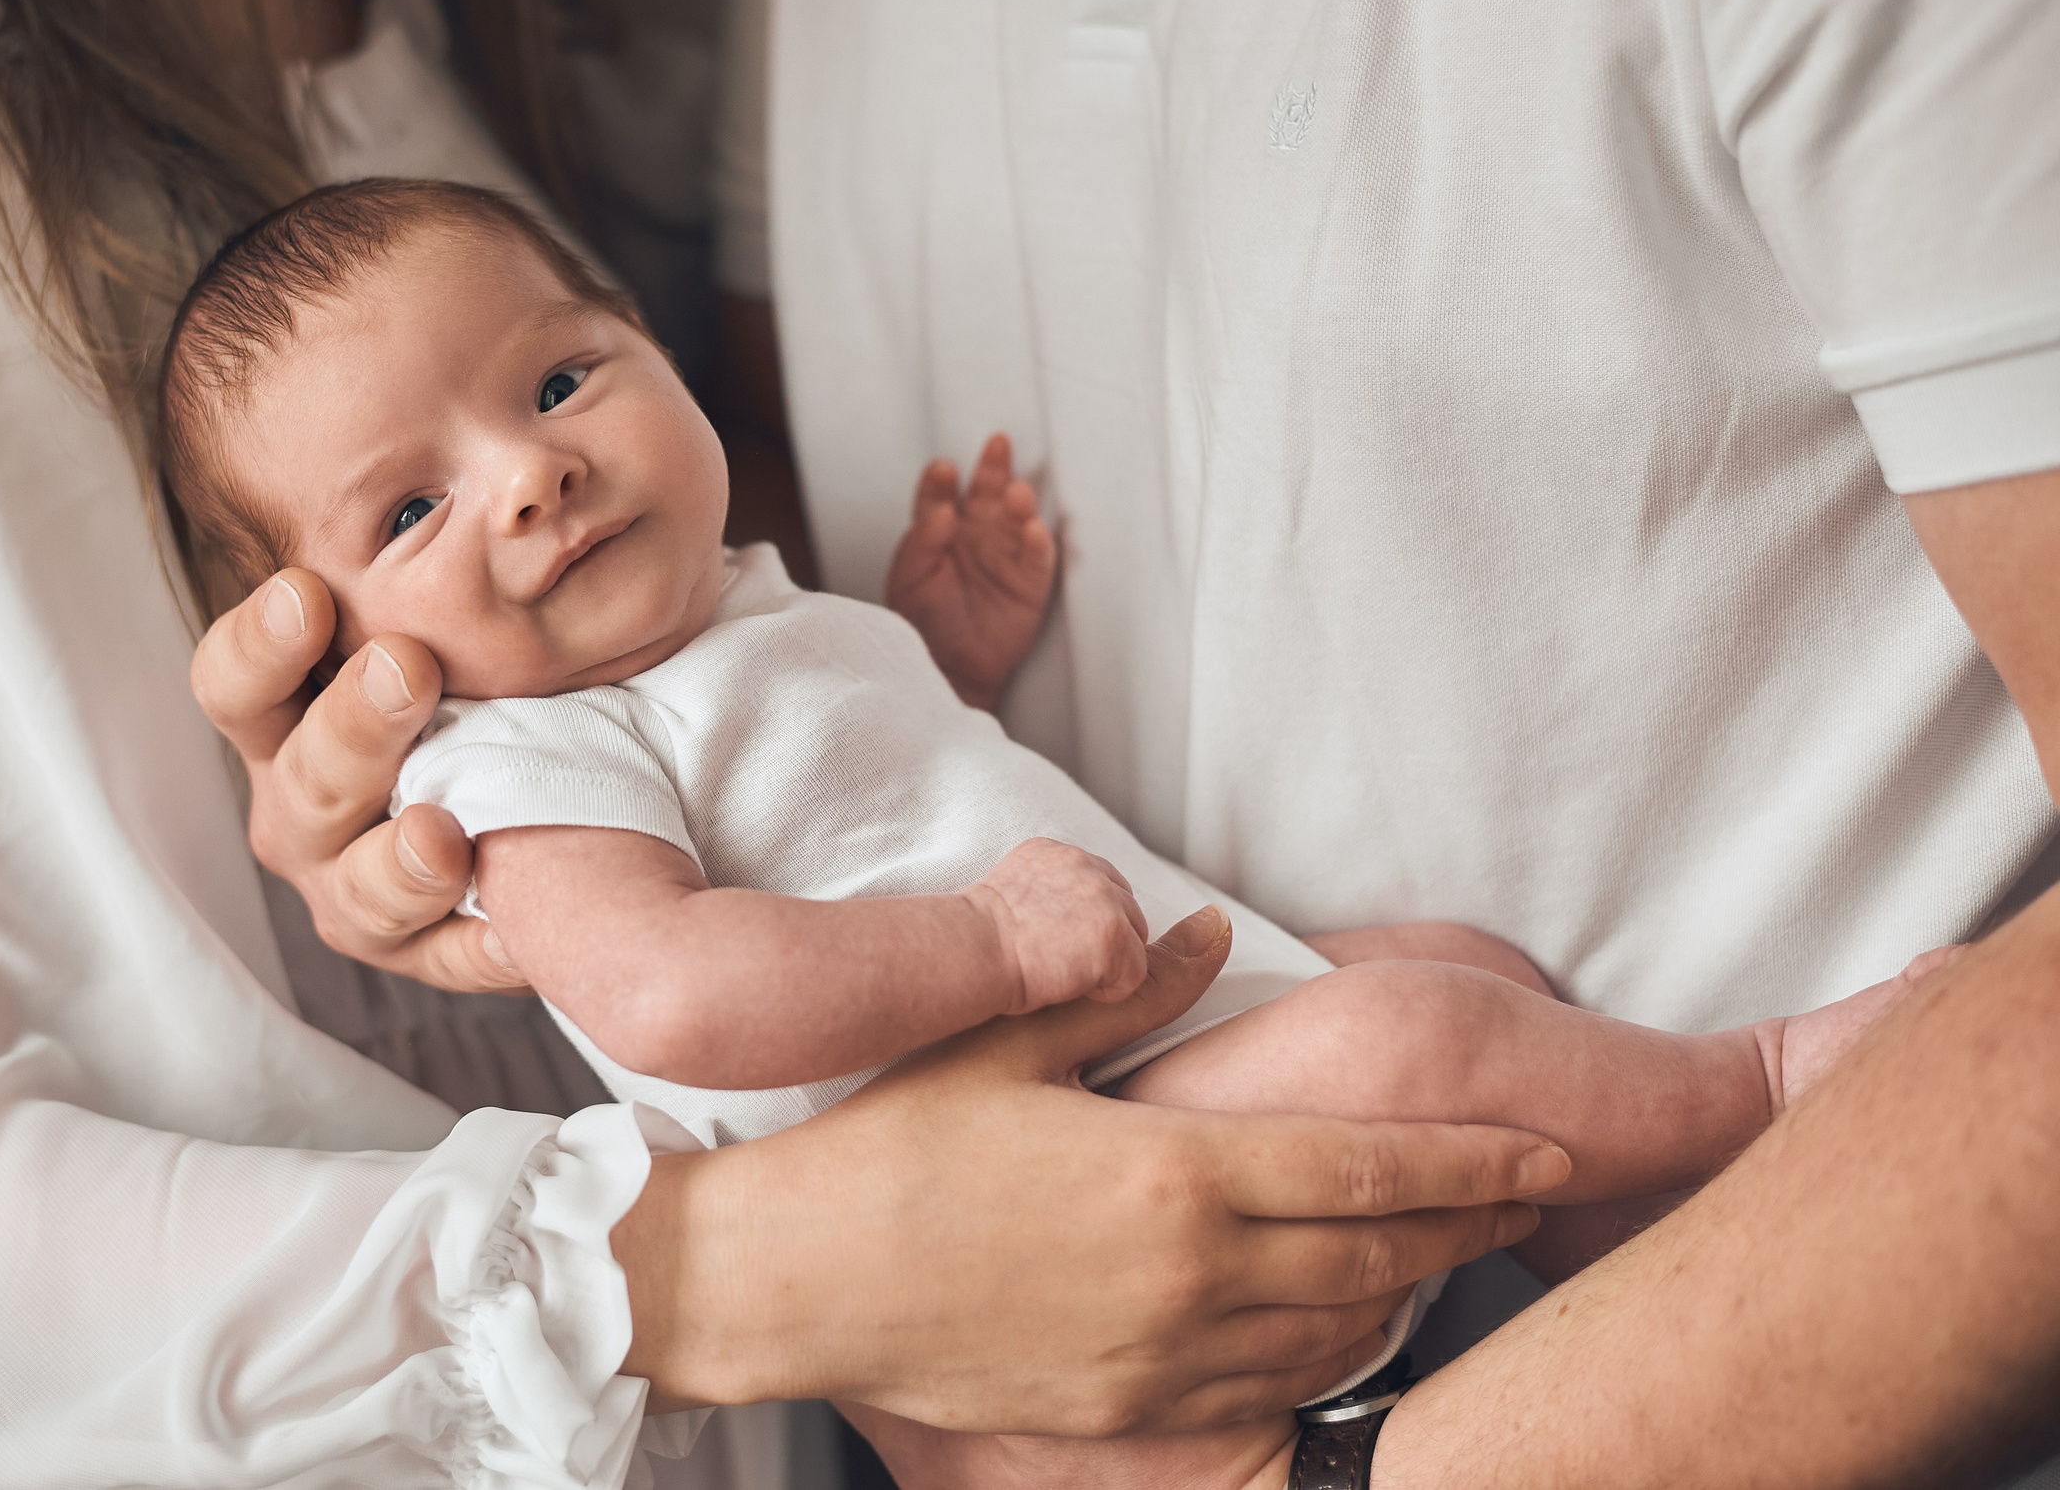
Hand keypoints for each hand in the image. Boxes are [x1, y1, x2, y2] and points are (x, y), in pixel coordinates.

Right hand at [189, 568, 524, 991]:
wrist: (541, 769)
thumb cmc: (472, 672)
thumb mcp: (450, 614)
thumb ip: (449, 561)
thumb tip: (517, 470)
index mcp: (286, 716)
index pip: (235, 682)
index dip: (259, 645)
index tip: (307, 594)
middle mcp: (300, 805)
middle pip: (305, 778)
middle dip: (355, 726)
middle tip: (409, 668)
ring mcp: (350, 885)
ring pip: (353, 888)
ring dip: (398, 862)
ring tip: (445, 833)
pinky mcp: (420, 950)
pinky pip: (444, 958)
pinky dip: (479, 945)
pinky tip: (516, 930)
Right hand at [618, 912, 1568, 1432]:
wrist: (794, 1283)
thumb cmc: (890, 1148)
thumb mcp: (1004, 1045)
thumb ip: (1127, 990)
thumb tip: (1210, 931)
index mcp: (1174, 1173)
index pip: (1370, 1166)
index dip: (1472, 1161)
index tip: (1549, 1151)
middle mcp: (1192, 1275)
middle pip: (1377, 1256)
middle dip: (1465, 1226)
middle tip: (1527, 1201)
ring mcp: (1164, 1355)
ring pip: (1334, 1332)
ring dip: (1405, 1294)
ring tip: (1444, 1257)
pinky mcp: (1126, 1412)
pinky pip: (1266, 1390)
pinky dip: (1326, 1356)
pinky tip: (1337, 1330)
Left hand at [886, 433, 1057, 709]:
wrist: (947, 668)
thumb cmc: (921, 621)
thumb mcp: (909, 579)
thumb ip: (922, 543)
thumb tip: (943, 511)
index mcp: (940, 530)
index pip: (941, 495)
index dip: (942, 482)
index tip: (944, 470)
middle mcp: (976, 535)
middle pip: (986, 494)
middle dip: (993, 469)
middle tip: (997, 445)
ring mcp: (1004, 556)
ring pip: (1017, 518)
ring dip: (1019, 503)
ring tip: (1016, 493)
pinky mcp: (1030, 582)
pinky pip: (1038, 557)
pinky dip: (1037, 542)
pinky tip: (1032, 529)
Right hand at [967, 838, 1152, 1011]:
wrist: (969, 950)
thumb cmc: (976, 939)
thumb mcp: (1009, 894)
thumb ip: (1045, 892)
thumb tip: (1064, 920)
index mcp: (1056, 854)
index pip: (1101, 883)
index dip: (1089, 921)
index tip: (1062, 943)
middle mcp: (1085, 866)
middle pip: (1127, 908)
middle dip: (1107, 941)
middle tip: (1066, 964)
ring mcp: (1104, 899)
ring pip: (1134, 939)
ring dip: (1108, 964)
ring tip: (1065, 975)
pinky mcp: (1114, 935)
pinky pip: (1133, 974)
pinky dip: (1109, 991)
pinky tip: (1072, 987)